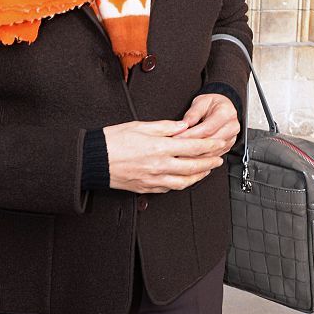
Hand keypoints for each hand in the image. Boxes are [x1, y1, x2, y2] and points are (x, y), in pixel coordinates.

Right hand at [104, 119, 225, 193]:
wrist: (94, 160)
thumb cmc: (112, 141)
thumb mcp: (140, 125)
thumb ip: (165, 127)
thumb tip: (183, 127)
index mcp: (160, 147)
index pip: (194, 147)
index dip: (210, 145)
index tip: (219, 143)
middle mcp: (159, 166)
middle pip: (194, 166)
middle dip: (210, 161)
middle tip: (219, 158)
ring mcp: (154, 179)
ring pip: (185, 181)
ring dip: (200, 175)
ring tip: (208, 169)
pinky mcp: (147, 188)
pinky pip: (170, 188)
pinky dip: (183, 183)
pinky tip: (187, 178)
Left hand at [180, 93, 240, 153]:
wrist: (223, 107)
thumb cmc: (212, 104)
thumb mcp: (201, 102)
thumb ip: (193, 113)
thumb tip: (185, 124)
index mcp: (226, 113)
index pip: (207, 128)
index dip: (190, 135)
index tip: (176, 137)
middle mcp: (232, 127)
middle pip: (211, 142)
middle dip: (191, 147)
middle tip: (175, 149)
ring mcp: (231, 138)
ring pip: (212, 152)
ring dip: (195, 156)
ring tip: (180, 156)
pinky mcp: (227, 146)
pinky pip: (213, 156)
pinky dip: (201, 159)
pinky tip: (189, 159)